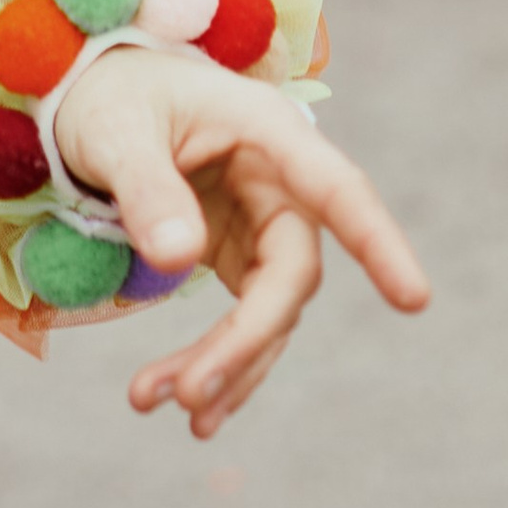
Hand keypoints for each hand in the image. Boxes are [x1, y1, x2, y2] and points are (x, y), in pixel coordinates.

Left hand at [53, 43, 428, 437]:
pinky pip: (248, 323)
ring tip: (155, 402)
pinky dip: (220, 366)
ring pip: (269, 314)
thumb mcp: (112, 128)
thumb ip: (145, 186)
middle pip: (290, 276)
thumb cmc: (109, 95)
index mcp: (266, 128)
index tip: (414, 299)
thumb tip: (179, 259)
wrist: (93, 96)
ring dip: (223, 367)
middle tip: (188, 394)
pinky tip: (191, 411)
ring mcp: (265, 224)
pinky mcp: (242, 256)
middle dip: (244, 342)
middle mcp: (280, 181)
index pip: (335, 189)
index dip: (377, 241)